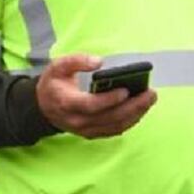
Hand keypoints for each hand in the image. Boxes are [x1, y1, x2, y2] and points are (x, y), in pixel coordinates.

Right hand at [36, 54, 157, 138]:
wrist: (42, 107)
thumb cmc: (53, 84)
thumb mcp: (58, 66)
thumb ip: (76, 61)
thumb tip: (98, 61)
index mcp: (67, 103)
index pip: (91, 105)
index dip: (109, 99)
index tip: (126, 90)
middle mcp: (77, 120)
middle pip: (109, 117)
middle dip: (133, 106)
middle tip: (150, 93)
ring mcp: (85, 129)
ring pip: (115, 126)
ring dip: (136, 114)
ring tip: (150, 99)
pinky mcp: (92, 133)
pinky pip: (114, 130)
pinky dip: (130, 121)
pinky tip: (141, 109)